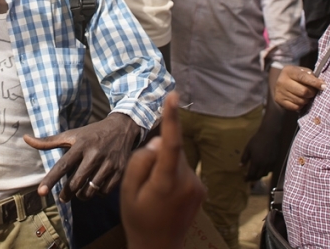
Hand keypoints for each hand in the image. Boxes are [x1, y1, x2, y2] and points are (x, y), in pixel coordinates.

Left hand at [25, 112, 140, 201]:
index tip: (41, 192)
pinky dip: (97, 194)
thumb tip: (26, 139)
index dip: (50, 179)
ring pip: (90, 190)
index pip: (62, 165)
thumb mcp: (72, 134)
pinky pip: (104, 192)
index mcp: (80, 145)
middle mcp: (94, 154)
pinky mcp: (119, 171)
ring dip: (82, 195)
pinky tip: (95, 187)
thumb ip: (49, 141)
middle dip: (67, 194)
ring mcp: (108, 164)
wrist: (122, 128)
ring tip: (79, 192)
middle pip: (76, 183)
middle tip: (63, 197)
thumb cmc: (92, 133)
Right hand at [122, 92, 204, 248]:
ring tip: (154, 190)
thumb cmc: (139, 219)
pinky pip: (184, 169)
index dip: (172, 118)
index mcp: (167, 182)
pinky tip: (165, 194)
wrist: (159, 247)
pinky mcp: (201, 189)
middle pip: (172, 150)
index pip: (171, 144)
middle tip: (143, 180)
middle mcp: (188, 181)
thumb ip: (141, 162)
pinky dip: (173, 173)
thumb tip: (159, 142)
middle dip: (158, 155)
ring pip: (178, 159)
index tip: (173, 96)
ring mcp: (197, 186)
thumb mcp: (128, 191)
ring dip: (166, 165)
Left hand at [240, 123, 279, 181]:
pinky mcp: (276, 161)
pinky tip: (263, 170)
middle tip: (249, 179)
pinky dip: (266, 172)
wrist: (270, 134)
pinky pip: (271, 170)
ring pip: (265, 174)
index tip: (244, 180)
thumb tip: (240, 166)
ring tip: (255, 175)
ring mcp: (271, 163)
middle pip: (259, 176)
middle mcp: (264, 165)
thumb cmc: (257, 140)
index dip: (247, 178)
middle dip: (253, 178)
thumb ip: (244, 158)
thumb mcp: (248, 148)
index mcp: (256, 162)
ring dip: (260, 176)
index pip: (251, 174)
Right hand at [274, 66, 324, 110]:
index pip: (303, 77)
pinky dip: (301, 105)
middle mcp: (282, 81)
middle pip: (303, 91)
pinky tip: (300, 100)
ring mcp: (279, 91)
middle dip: (312, 93)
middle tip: (313, 92)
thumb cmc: (297, 77)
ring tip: (306, 96)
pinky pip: (295, 107)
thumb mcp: (303, 72)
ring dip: (307, 100)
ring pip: (300, 101)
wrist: (282, 82)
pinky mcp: (279, 100)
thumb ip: (312, 77)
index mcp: (288, 71)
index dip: (314, 82)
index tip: (324, 86)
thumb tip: (322, 84)